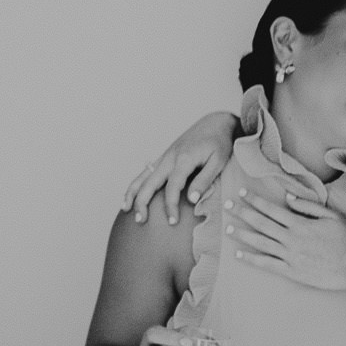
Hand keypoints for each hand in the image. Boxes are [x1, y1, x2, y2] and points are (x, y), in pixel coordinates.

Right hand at [123, 112, 239, 224]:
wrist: (214, 123)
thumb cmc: (219, 143)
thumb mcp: (218, 161)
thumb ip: (204, 180)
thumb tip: (191, 199)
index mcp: (183, 159)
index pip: (172, 187)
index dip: (170, 205)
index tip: (173, 221)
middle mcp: (169, 158)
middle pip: (149, 182)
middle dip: (142, 202)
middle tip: (141, 221)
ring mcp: (164, 157)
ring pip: (142, 176)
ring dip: (132, 192)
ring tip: (125, 208)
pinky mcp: (164, 157)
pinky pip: (146, 172)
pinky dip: (136, 184)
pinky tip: (132, 195)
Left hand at [226, 187, 345, 291]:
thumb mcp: (332, 216)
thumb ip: (309, 206)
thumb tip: (288, 198)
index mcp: (300, 224)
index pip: (271, 209)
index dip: (255, 200)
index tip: (242, 193)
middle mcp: (291, 239)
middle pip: (261, 223)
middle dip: (242, 213)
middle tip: (227, 205)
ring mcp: (290, 256)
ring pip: (260, 243)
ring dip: (242, 234)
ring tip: (227, 228)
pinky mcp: (291, 271)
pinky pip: (267, 264)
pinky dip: (251, 259)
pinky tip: (239, 254)